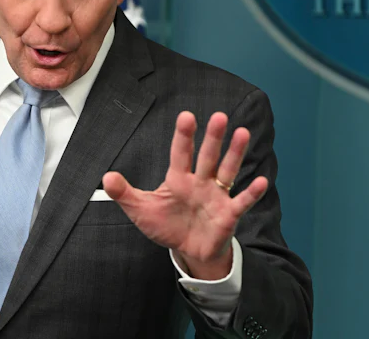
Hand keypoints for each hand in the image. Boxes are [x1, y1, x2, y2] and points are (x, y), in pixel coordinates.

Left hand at [103, 111, 267, 279]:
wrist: (188, 251)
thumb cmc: (166, 226)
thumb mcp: (141, 210)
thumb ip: (124, 194)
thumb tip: (105, 178)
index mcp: (178, 179)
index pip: (181, 153)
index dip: (183, 136)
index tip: (186, 117)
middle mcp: (200, 182)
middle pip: (207, 156)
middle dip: (212, 138)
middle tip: (219, 116)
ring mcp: (216, 196)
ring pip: (227, 171)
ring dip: (235, 154)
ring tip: (243, 133)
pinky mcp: (228, 215)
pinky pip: (241, 201)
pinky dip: (252, 193)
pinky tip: (262, 181)